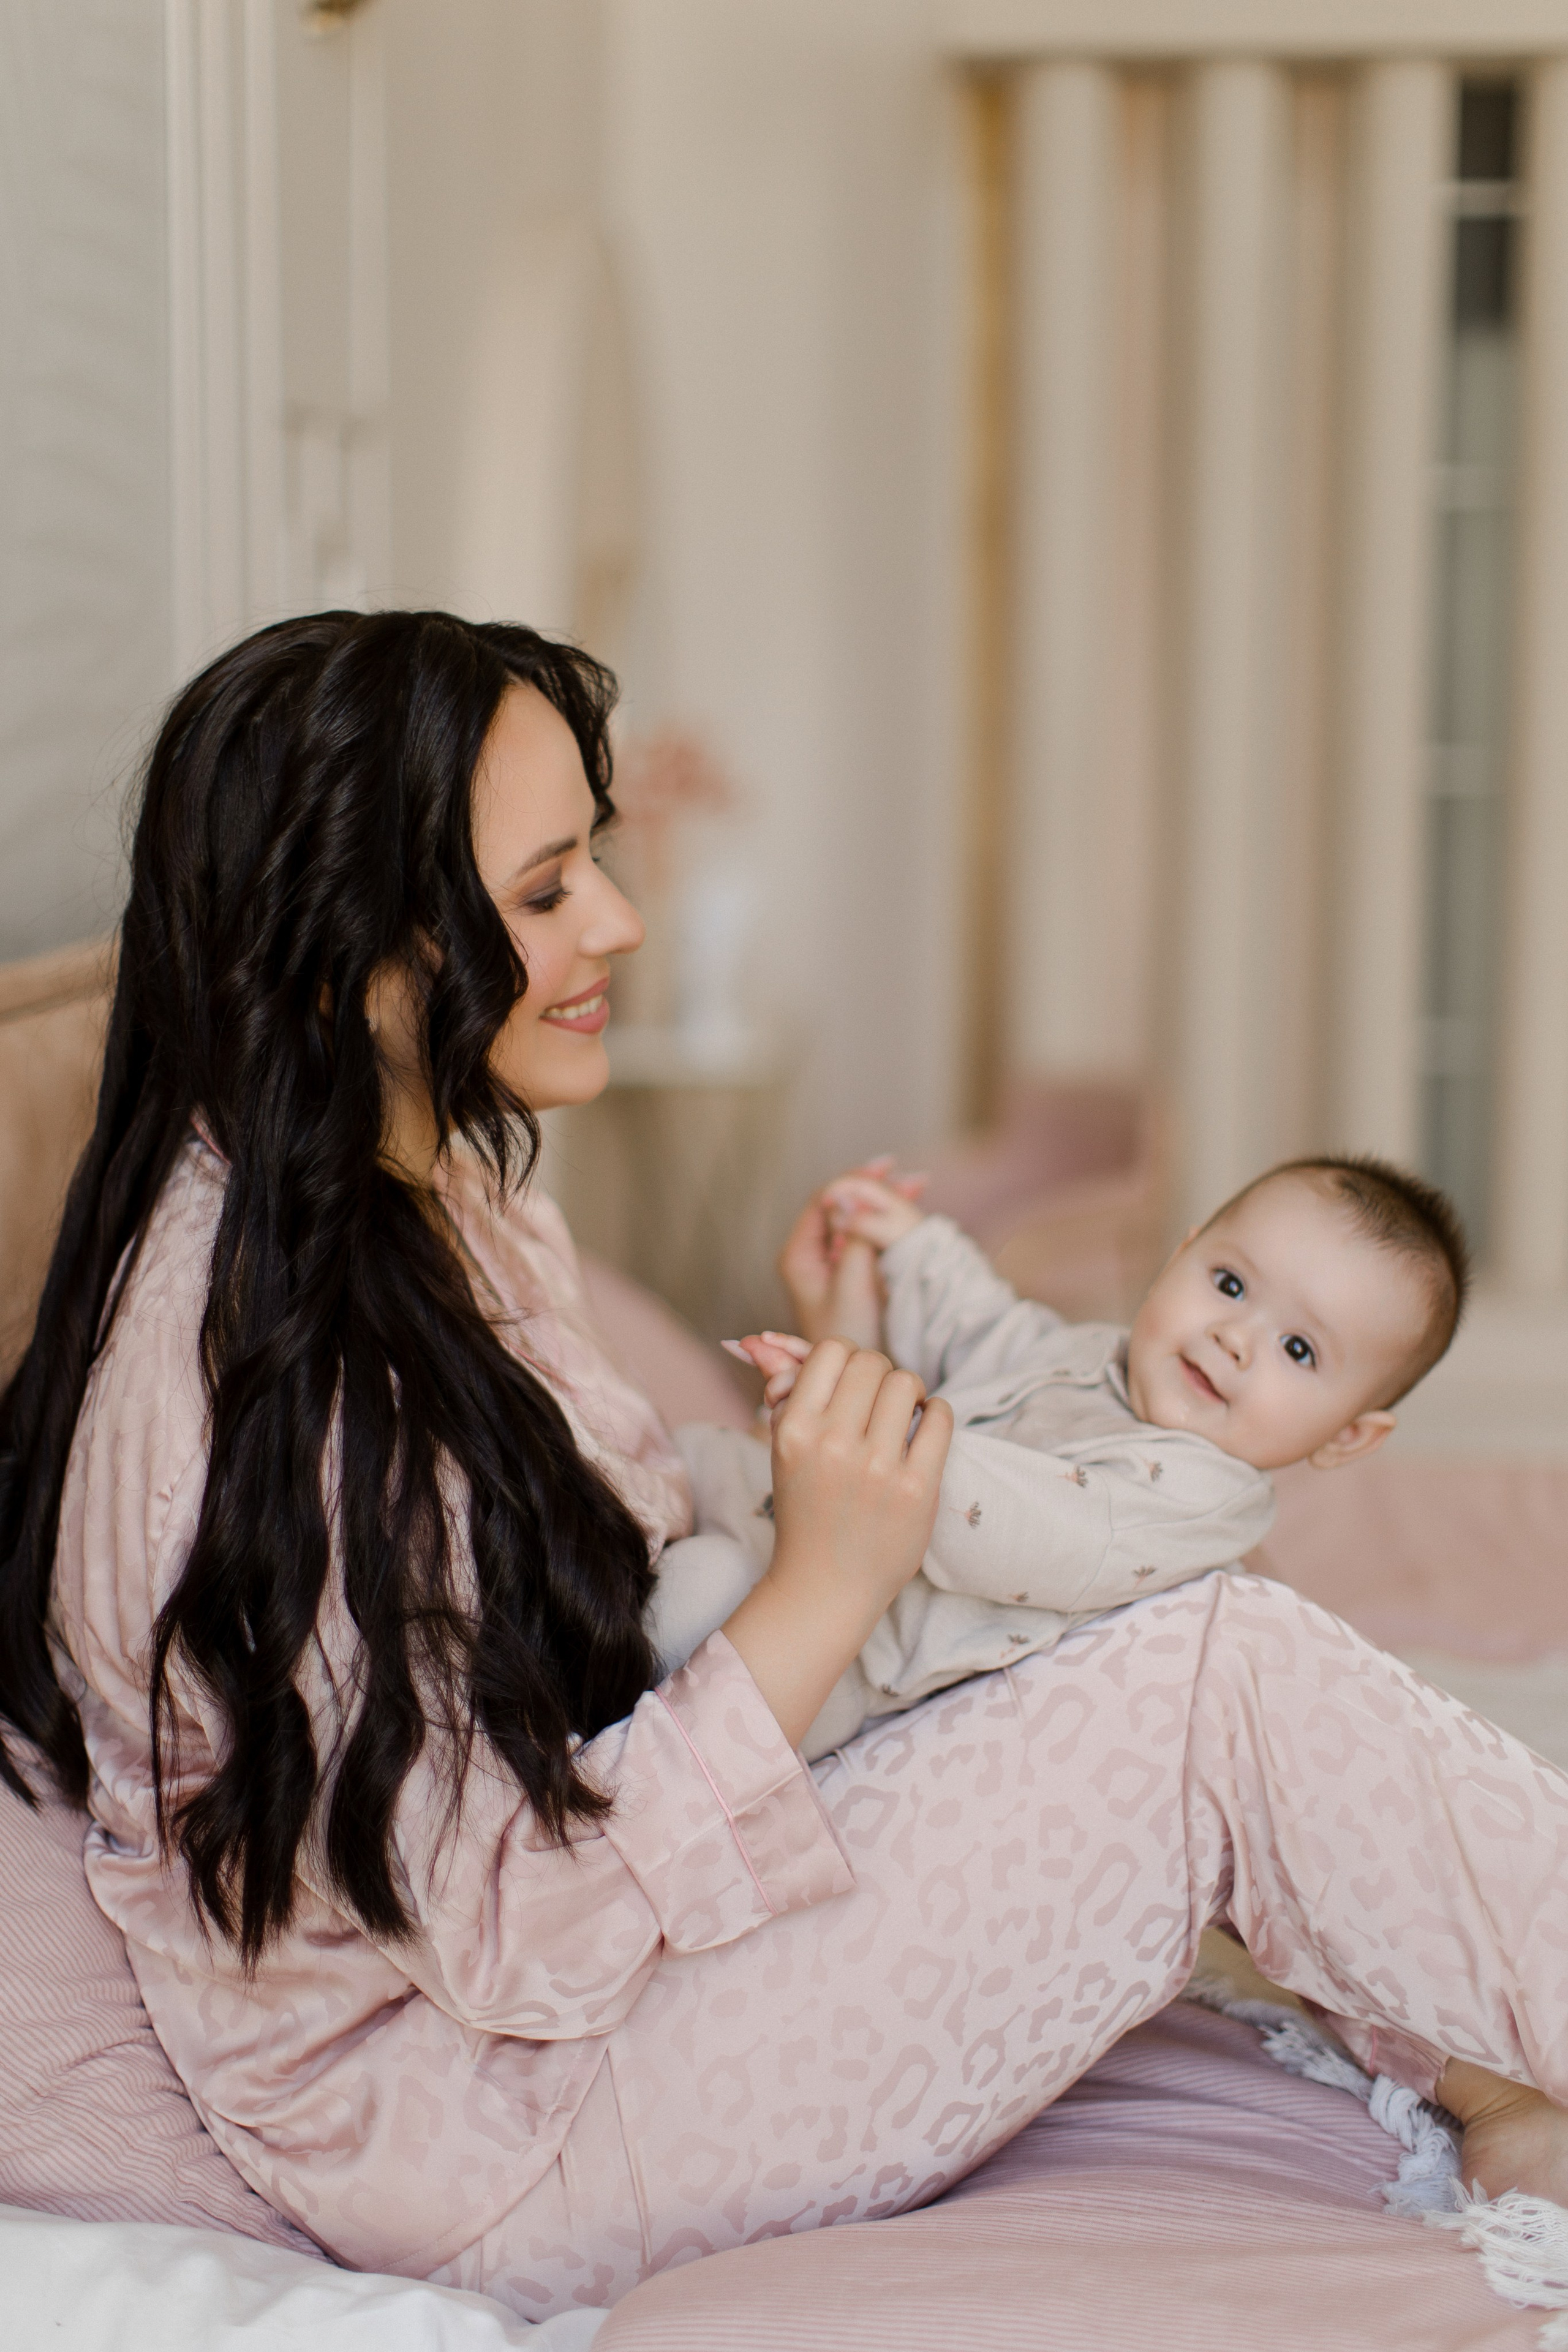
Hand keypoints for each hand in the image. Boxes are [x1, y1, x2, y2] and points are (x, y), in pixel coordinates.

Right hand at [719, 1342, 952, 1746]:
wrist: (825, 1587)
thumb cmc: (806, 1509)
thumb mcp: (784, 1449)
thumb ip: (782, 1392)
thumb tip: (762, 1339)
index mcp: (794, 1430)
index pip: (831, 1350)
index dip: (846, 1360)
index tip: (850, 1385)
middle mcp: (833, 1444)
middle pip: (872, 1361)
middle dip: (879, 1374)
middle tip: (877, 1402)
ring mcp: (877, 1467)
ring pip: (907, 1382)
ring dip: (909, 1393)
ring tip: (901, 1417)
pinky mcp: (917, 1488)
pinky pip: (940, 1417)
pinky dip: (936, 1414)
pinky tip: (923, 1432)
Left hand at [777, 1157, 924, 1341]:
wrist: (849, 1376)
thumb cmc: (847, 1336)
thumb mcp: (854, 1286)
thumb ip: (855, 1240)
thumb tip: (855, 1196)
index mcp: (799, 1255)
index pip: (823, 1202)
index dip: (855, 1181)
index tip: (888, 1168)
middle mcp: (808, 1255)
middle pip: (838, 1207)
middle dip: (872, 1187)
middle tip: (907, 1174)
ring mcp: (826, 1265)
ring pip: (853, 1221)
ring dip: (881, 1203)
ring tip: (916, 1186)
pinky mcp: (843, 1275)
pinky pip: (861, 1238)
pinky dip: (882, 1223)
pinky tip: (906, 1213)